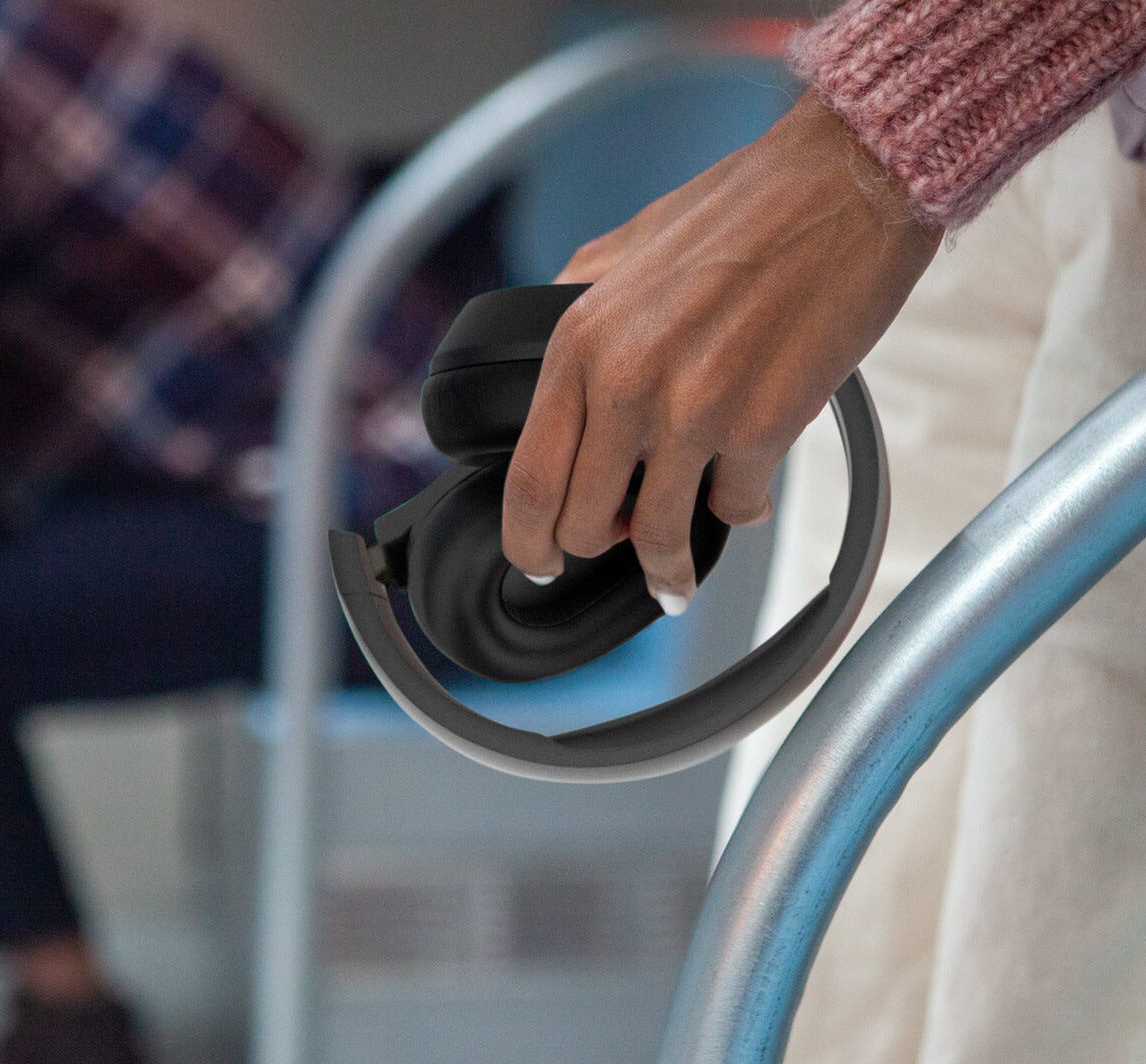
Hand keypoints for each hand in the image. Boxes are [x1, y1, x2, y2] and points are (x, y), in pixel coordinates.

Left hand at [501, 91, 941, 612]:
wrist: (844, 184)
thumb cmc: (742, 212)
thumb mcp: (620, 251)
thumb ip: (573, 314)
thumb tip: (549, 378)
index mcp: (582, 340)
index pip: (529, 477)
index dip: (526, 540)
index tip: (538, 561)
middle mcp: (627, 381)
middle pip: (584, 523)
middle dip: (598, 550)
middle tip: (616, 547)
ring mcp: (695, 410)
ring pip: (656, 537)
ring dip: (666, 566)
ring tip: (676, 573)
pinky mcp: (763, 428)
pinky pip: (735, 510)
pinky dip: (738, 512)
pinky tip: (746, 492)